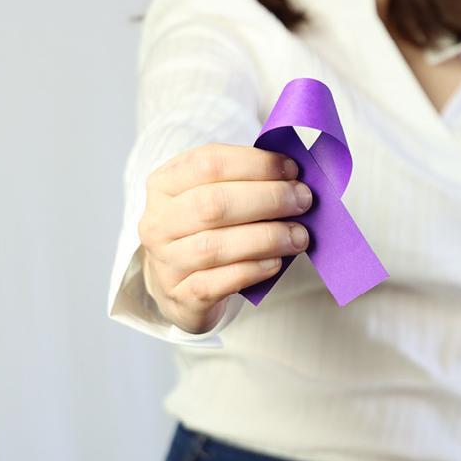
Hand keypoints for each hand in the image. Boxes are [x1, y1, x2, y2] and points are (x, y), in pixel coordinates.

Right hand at [137, 143, 311, 333]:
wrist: (179, 287)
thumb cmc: (206, 233)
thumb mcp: (213, 197)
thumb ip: (246, 181)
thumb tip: (295, 175)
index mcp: (164, 185)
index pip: (208, 163)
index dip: (255, 163)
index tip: (292, 170)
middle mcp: (158, 223)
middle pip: (213, 204)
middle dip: (267, 199)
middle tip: (302, 200)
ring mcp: (165, 263)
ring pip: (215, 246)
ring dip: (266, 238)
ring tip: (298, 235)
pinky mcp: (181, 297)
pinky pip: (218, 282)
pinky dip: (252, 270)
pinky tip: (276, 262)